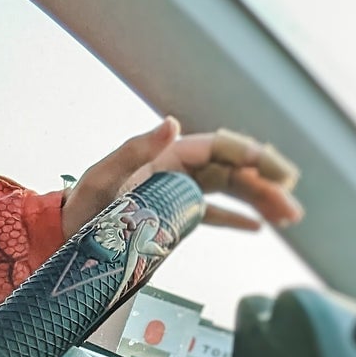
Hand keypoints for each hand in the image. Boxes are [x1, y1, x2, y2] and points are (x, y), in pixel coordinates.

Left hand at [62, 116, 303, 237]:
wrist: (63, 234)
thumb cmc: (81, 205)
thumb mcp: (105, 177)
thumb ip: (136, 150)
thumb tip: (171, 122)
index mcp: (166, 155)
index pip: (219, 149)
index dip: (251, 157)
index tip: (276, 170)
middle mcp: (176, 169)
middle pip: (232, 171)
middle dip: (266, 184)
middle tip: (292, 203)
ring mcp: (178, 191)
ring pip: (230, 191)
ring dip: (260, 202)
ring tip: (289, 217)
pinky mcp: (174, 214)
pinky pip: (213, 212)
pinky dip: (237, 218)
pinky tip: (259, 228)